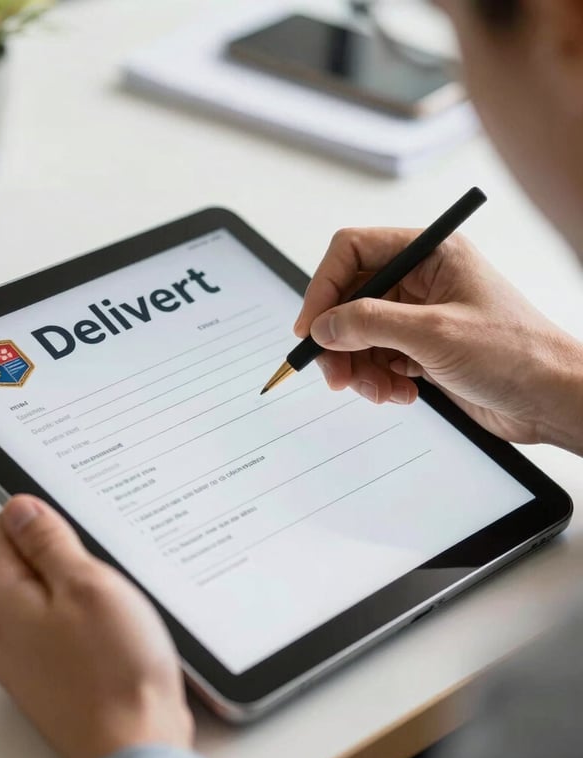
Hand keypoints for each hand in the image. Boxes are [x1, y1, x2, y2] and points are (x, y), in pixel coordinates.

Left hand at [0, 495, 193, 757]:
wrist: (136, 742)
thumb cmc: (115, 669)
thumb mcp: (85, 582)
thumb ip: (47, 540)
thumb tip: (20, 507)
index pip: (0, 527)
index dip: (40, 517)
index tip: (75, 529)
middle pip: (20, 560)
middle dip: (61, 554)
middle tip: (99, 571)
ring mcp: (17, 655)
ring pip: (40, 592)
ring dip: (73, 586)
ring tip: (109, 605)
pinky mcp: (42, 672)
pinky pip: (52, 624)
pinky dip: (78, 616)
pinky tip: (108, 629)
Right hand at [294, 228, 582, 452]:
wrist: (551, 400)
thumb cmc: (517, 354)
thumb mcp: (434, 333)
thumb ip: (370, 324)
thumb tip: (323, 325)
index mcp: (429, 254)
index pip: (352, 252)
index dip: (324, 288)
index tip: (311, 328)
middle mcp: (420, 279)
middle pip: (349, 299)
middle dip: (339, 340)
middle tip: (336, 375)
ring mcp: (418, 315)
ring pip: (358, 334)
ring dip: (359, 367)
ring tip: (379, 391)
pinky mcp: (419, 347)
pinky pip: (375, 357)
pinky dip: (377, 379)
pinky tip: (401, 393)